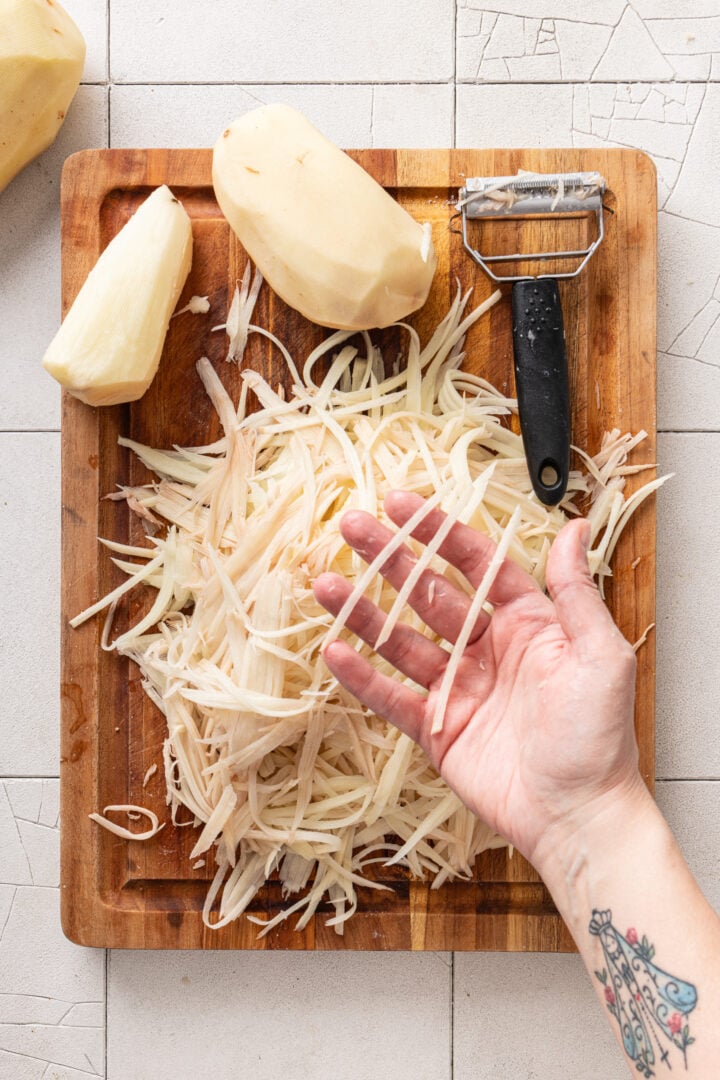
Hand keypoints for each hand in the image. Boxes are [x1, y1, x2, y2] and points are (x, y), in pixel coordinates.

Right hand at [313, 491, 644, 870]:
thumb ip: (576, 593)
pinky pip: (392, 696)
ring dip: (363, 612)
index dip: (438, 533)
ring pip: (401, 640)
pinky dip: (363, 676)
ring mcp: (459, 689)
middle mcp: (489, 649)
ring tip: (326, 584)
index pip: (476, 565)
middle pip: (428, 593)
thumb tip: (571, 528)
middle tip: (353, 528)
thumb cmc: (598, 738)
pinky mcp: (437, 730)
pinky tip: (335, 650)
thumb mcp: (599, 655)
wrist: (579, 816)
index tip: (402, 505)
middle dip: (389, 560)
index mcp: (527, 624)